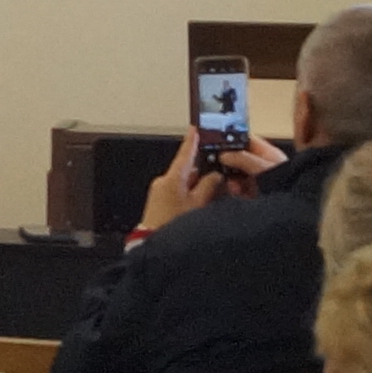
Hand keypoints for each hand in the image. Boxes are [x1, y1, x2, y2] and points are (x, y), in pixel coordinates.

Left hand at [136, 130, 276, 232]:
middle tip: (218, 173)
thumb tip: (215, 175)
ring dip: (197, 187)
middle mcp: (163, 182)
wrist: (153, 244)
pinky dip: (190, 195)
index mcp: (171, 178)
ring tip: (212, 194)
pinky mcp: (160, 203)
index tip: (195, 128)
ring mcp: (160, 193)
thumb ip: (209, 186)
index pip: (184, 154)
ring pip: (184, 183)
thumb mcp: (198, 205)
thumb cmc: (173, 225)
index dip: (191, 141)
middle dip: (203, 173)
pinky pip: (178, 193)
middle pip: (187, 171)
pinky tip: (200, 204)